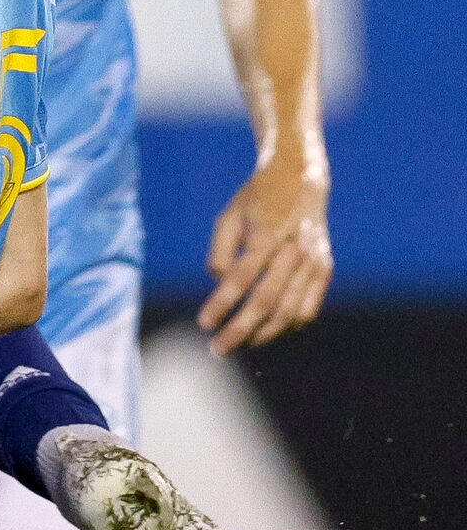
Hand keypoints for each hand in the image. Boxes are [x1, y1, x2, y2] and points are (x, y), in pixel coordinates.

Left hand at [199, 158, 332, 353]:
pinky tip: (265, 331)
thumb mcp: (229, 217)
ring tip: (239, 343)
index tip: (203, 324)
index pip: (240, 279)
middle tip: (216, 349)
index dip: (221, 304)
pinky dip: (287, 324)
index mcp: (268, 234)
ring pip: (289, 311)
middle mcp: (295, 251)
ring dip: (263, 333)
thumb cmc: (256, 200)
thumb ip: (220, 252)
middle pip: (266, 302)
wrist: (301, 179)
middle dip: (240, 330)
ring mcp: (314, 262)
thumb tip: (220, 285)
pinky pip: (307, 308)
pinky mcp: (325, 269)